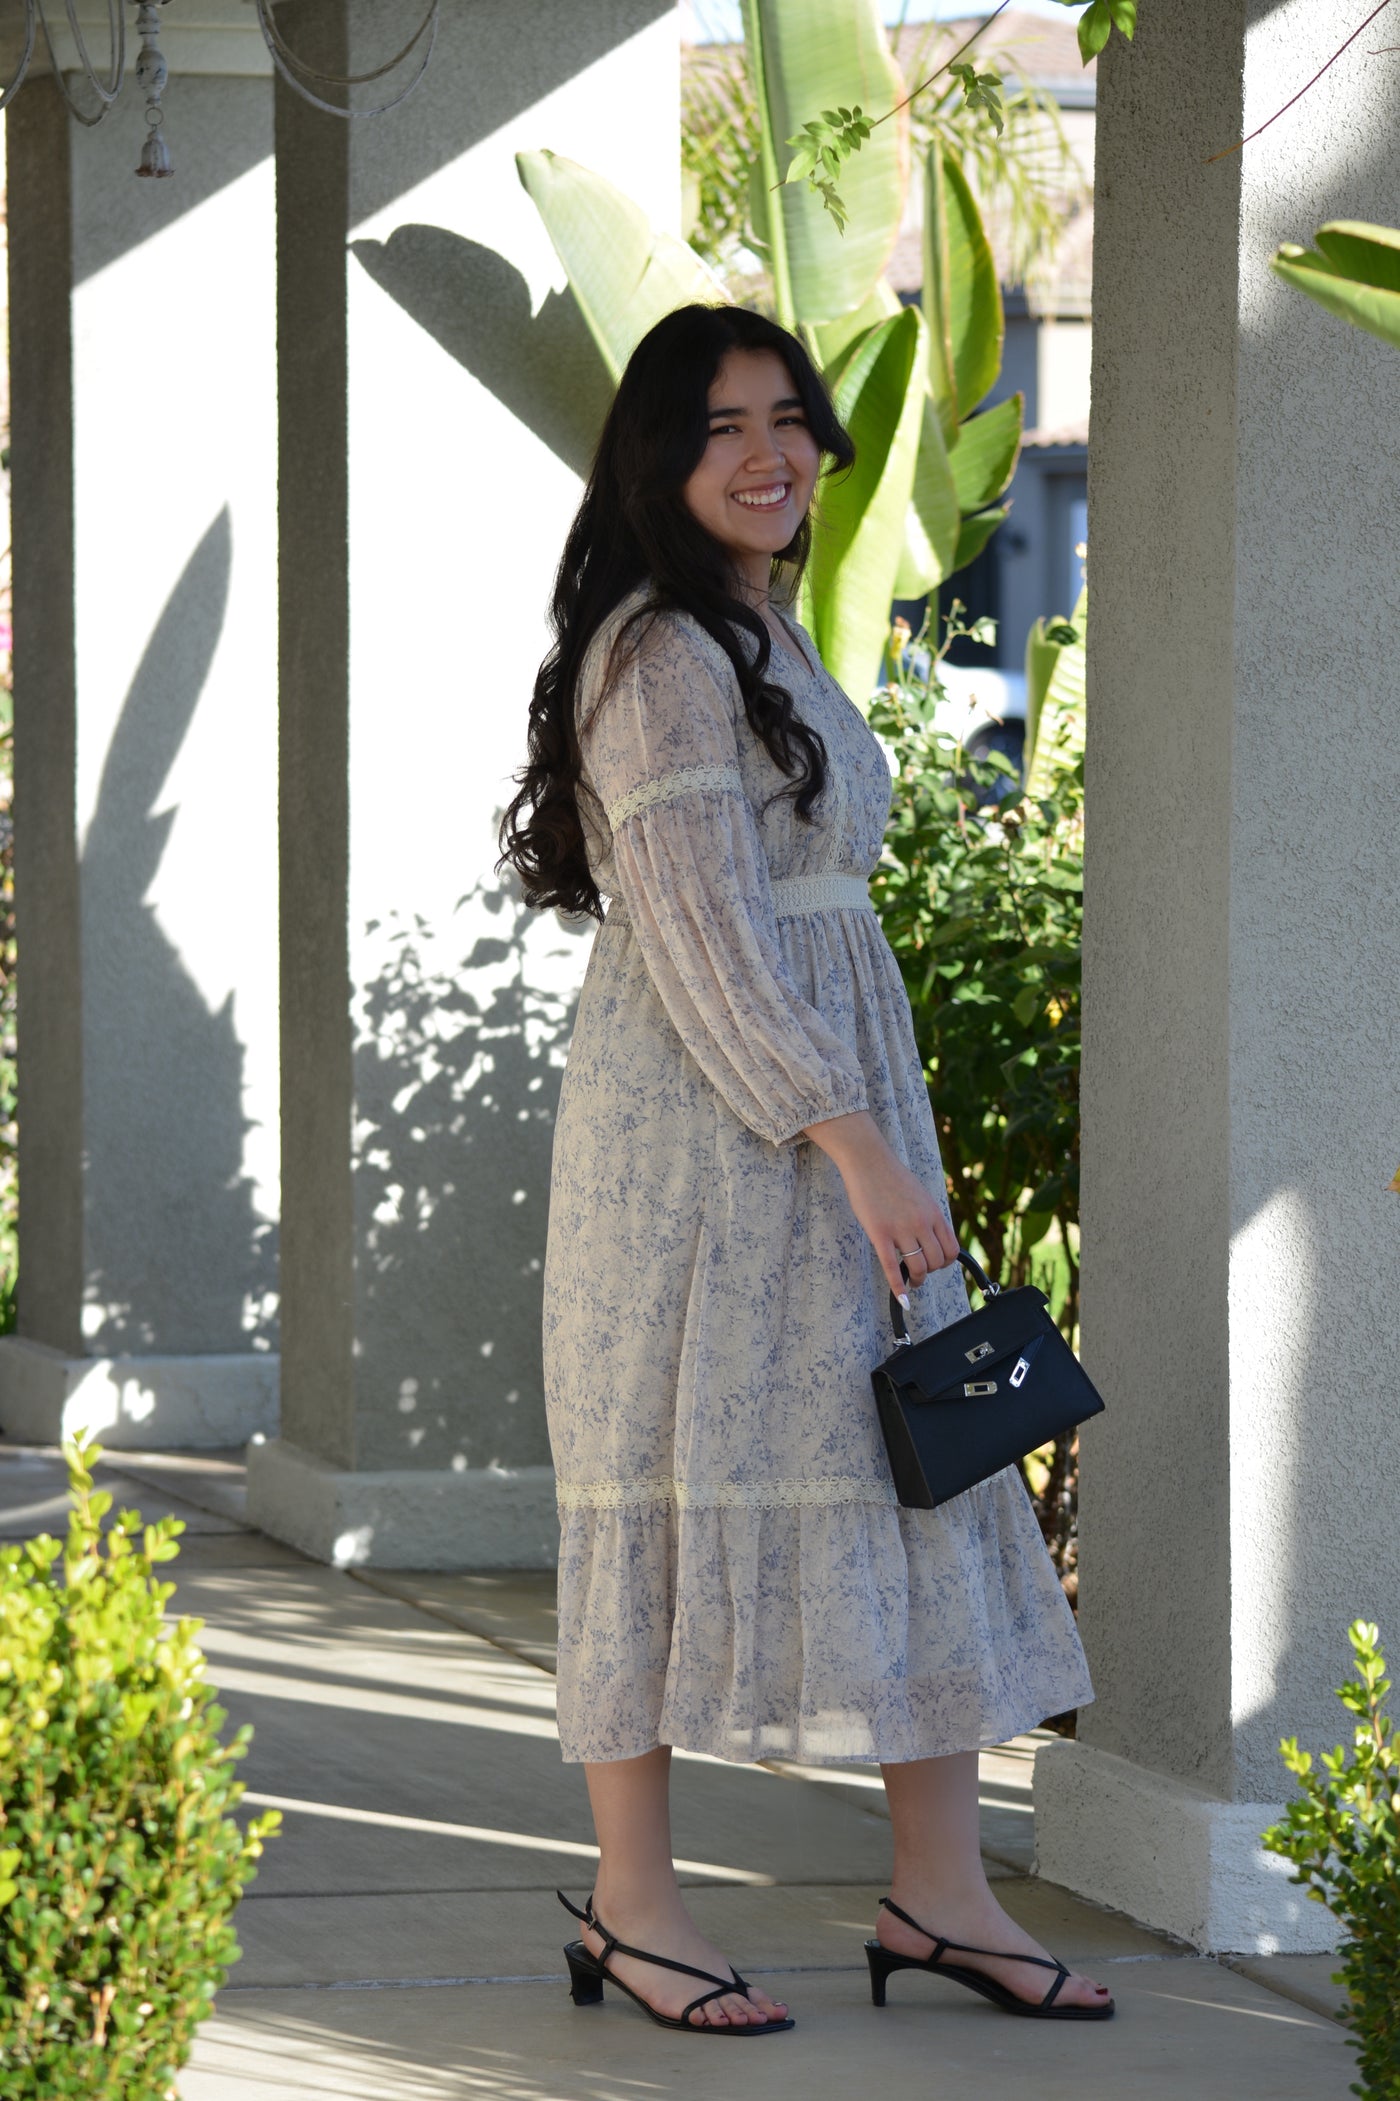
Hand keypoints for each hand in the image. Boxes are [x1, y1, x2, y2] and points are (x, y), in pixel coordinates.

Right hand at [804, 1110, 958, 1299]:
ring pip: (918, 1267)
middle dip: (929, 1271)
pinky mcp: (880, 1233)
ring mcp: (901, 1229)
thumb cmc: (891, 1177)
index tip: (934, 1263)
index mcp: (934, 1213)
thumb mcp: (920, 1195)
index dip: (945, 1263)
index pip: (951, 1250)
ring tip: (911, 1281)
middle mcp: (922, 1223)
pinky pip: (892, 1266)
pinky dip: (898, 1286)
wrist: (868, 1161)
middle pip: (936, 1261)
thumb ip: (927, 1216)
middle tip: (918, 1272)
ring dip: (916, 1279)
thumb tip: (932, 1237)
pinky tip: (902, 1299)